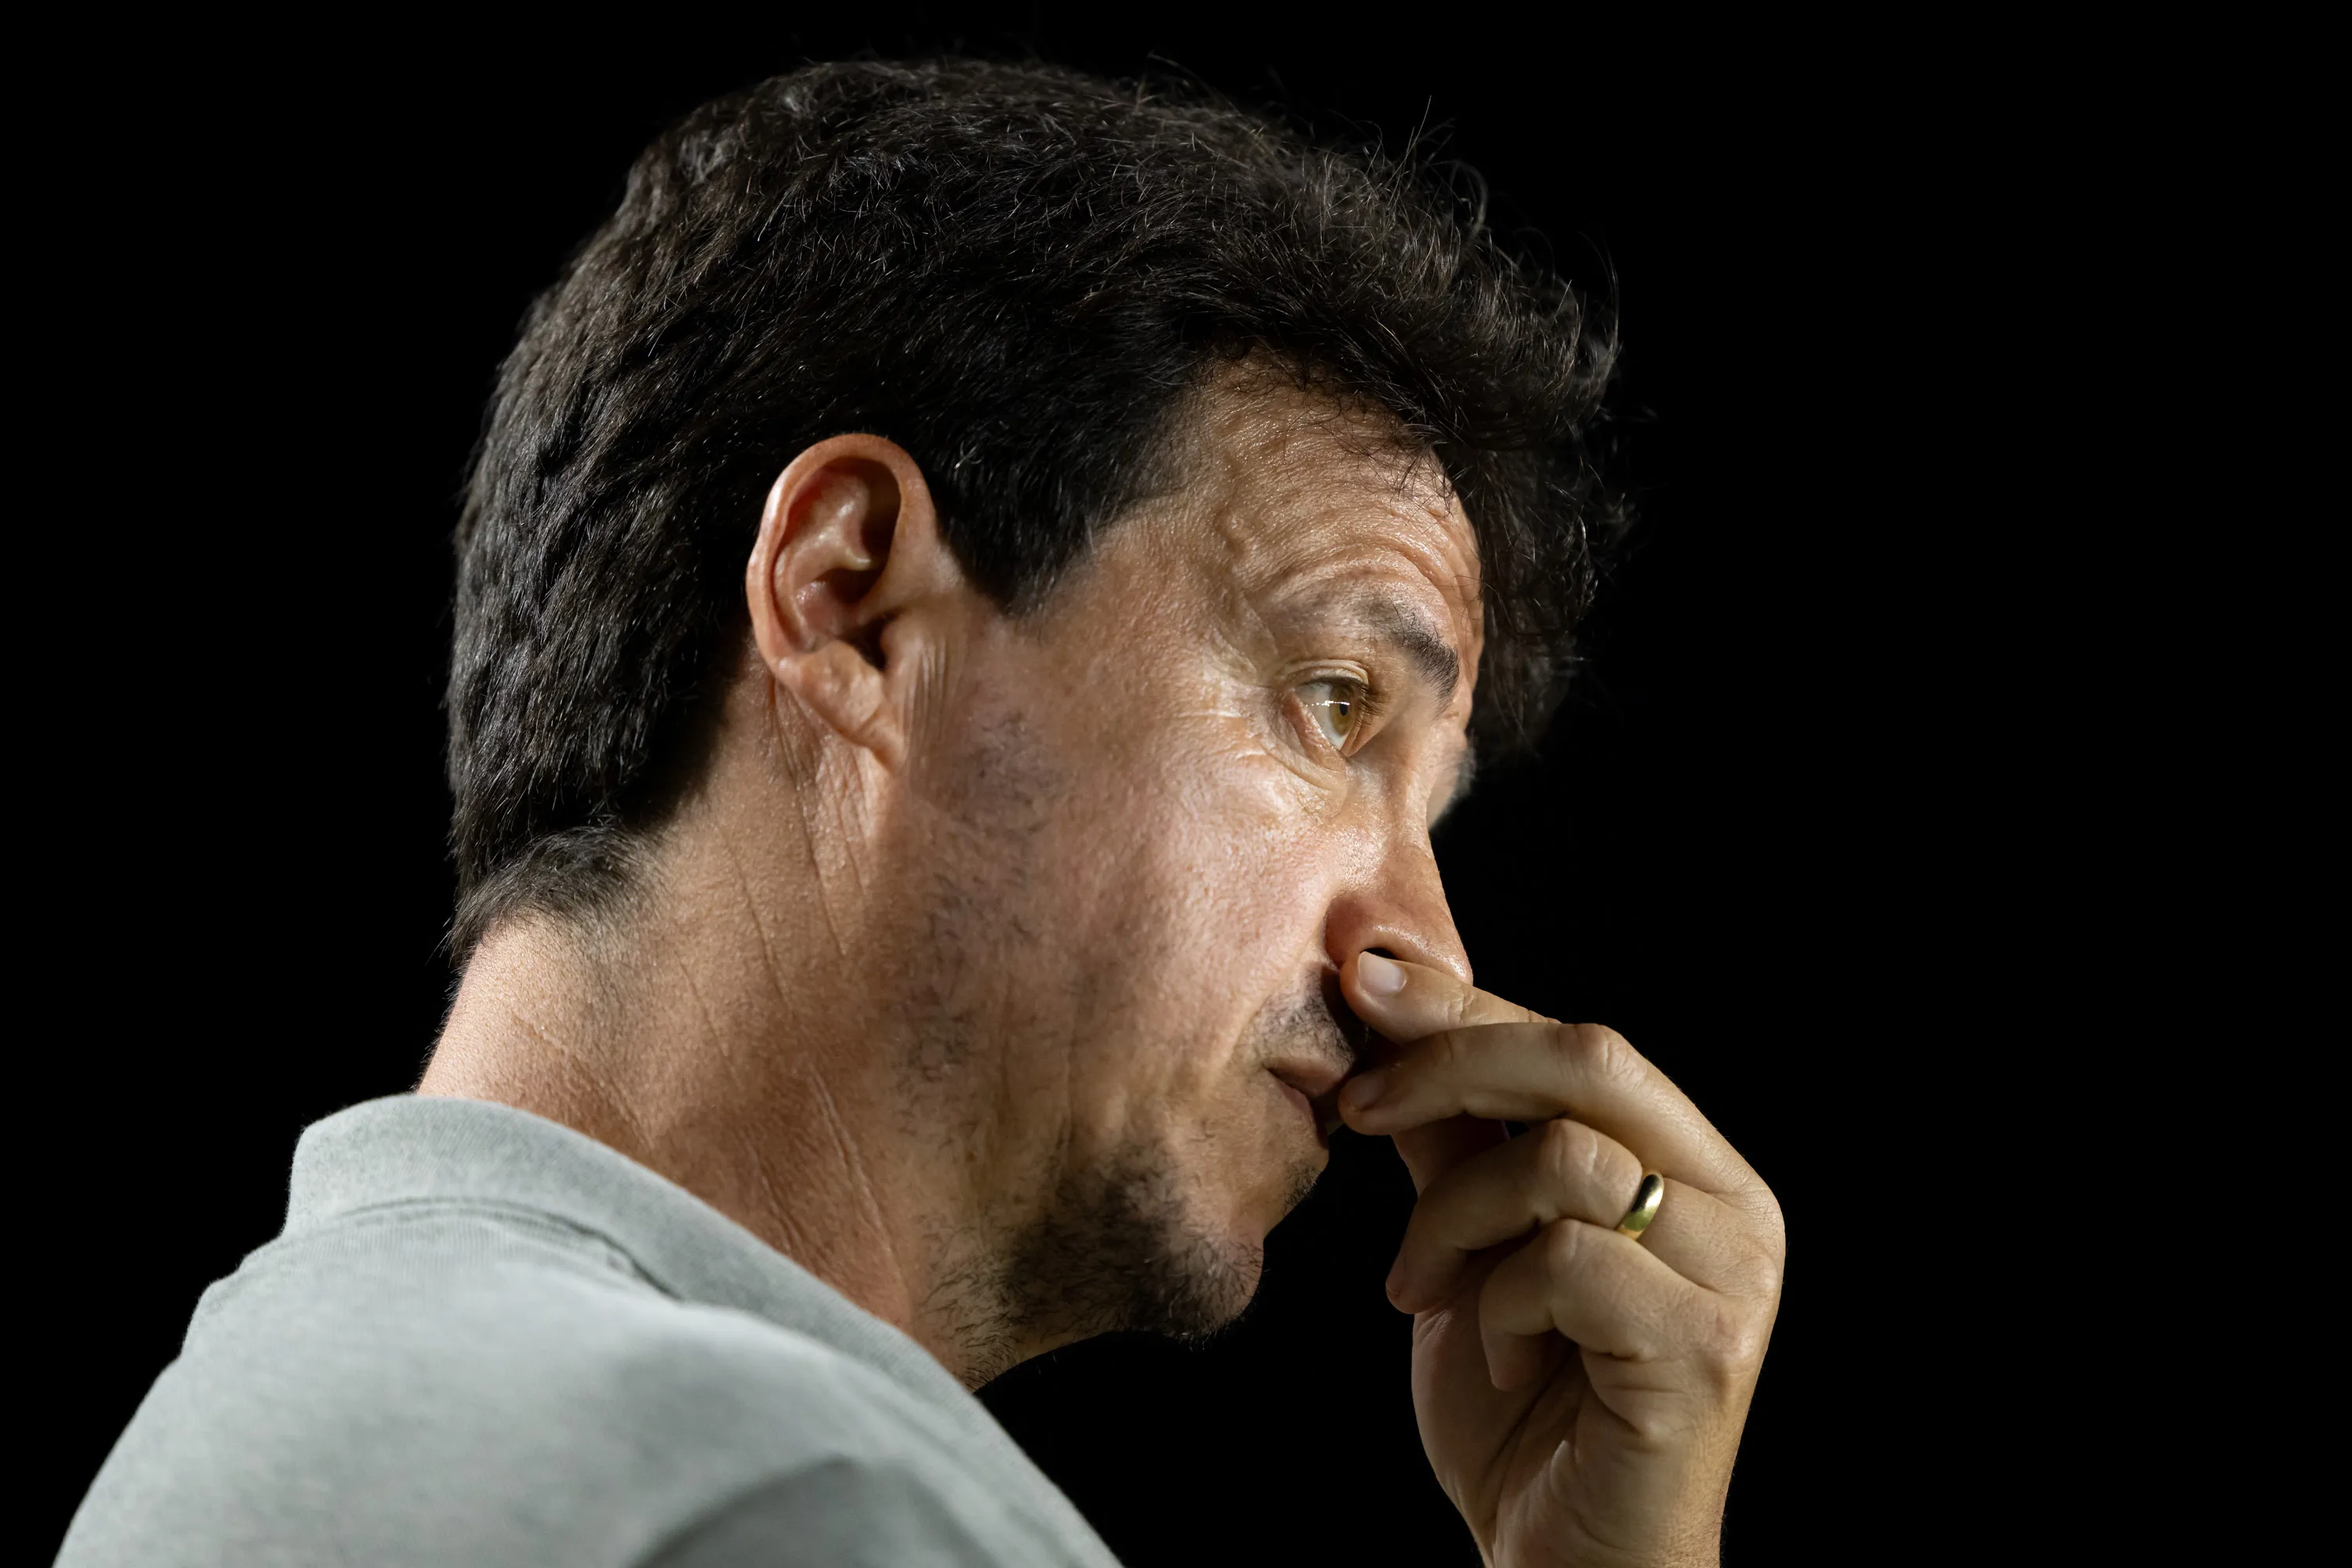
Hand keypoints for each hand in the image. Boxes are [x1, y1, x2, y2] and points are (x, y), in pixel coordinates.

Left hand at [1337, 953, 1783, 1567]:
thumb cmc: (1522, 1407)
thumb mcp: (1470, 1242)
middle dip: (1449, 1067)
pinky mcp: (1704, 1348)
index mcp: (1692, 1164)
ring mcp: (1732, 1277)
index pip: (1578, 1041)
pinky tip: (1503, 1360)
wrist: (1562, 1562)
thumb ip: (1453, 1135)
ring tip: (1428, 1294)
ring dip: (1456, 1219)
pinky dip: (1499, 1305)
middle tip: (1356, 1109)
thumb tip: (1386, 1001)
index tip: (1360, 987)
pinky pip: (1567, 1263)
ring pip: (1564, 1160)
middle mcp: (1735, 1205)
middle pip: (1587, 1061)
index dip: (1465, 1006)